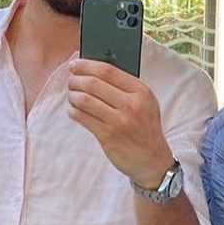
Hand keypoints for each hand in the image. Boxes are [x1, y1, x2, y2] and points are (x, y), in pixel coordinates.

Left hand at [67, 59, 173, 187]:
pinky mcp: (108, 136)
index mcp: (141, 92)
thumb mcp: (145, 103)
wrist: (153, 160)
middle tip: (71, 81)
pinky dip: (73, 112)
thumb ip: (125, 87)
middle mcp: (131, 105)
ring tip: (71, 96)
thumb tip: (93, 71)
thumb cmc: (145, 128)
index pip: (108, 70)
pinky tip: (73, 111)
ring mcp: (119, 121)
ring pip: (85, 100)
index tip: (75, 64)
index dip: (87, 65)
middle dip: (76, 80)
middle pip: (93, 83)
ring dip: (72, 95)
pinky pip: (83, 118)